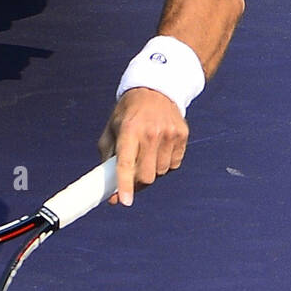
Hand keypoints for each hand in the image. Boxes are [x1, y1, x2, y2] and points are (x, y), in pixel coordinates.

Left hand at [98, 86, 188, 206]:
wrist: (156, 88)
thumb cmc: (129, 112)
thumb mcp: (112, 129)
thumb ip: (107, 158)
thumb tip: (109, 191)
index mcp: (129, 129)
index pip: (127, 162)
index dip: (125, 184)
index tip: (124, 201)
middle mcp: (151, 132)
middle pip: (146, 176)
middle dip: (137, 183)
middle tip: (131, 178)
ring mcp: (169, 134)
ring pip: (160, 173)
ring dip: (152, 171)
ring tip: (146, 154)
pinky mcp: (182, 135)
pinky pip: (174, 165)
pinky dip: (165, 164)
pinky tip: (159, 148)